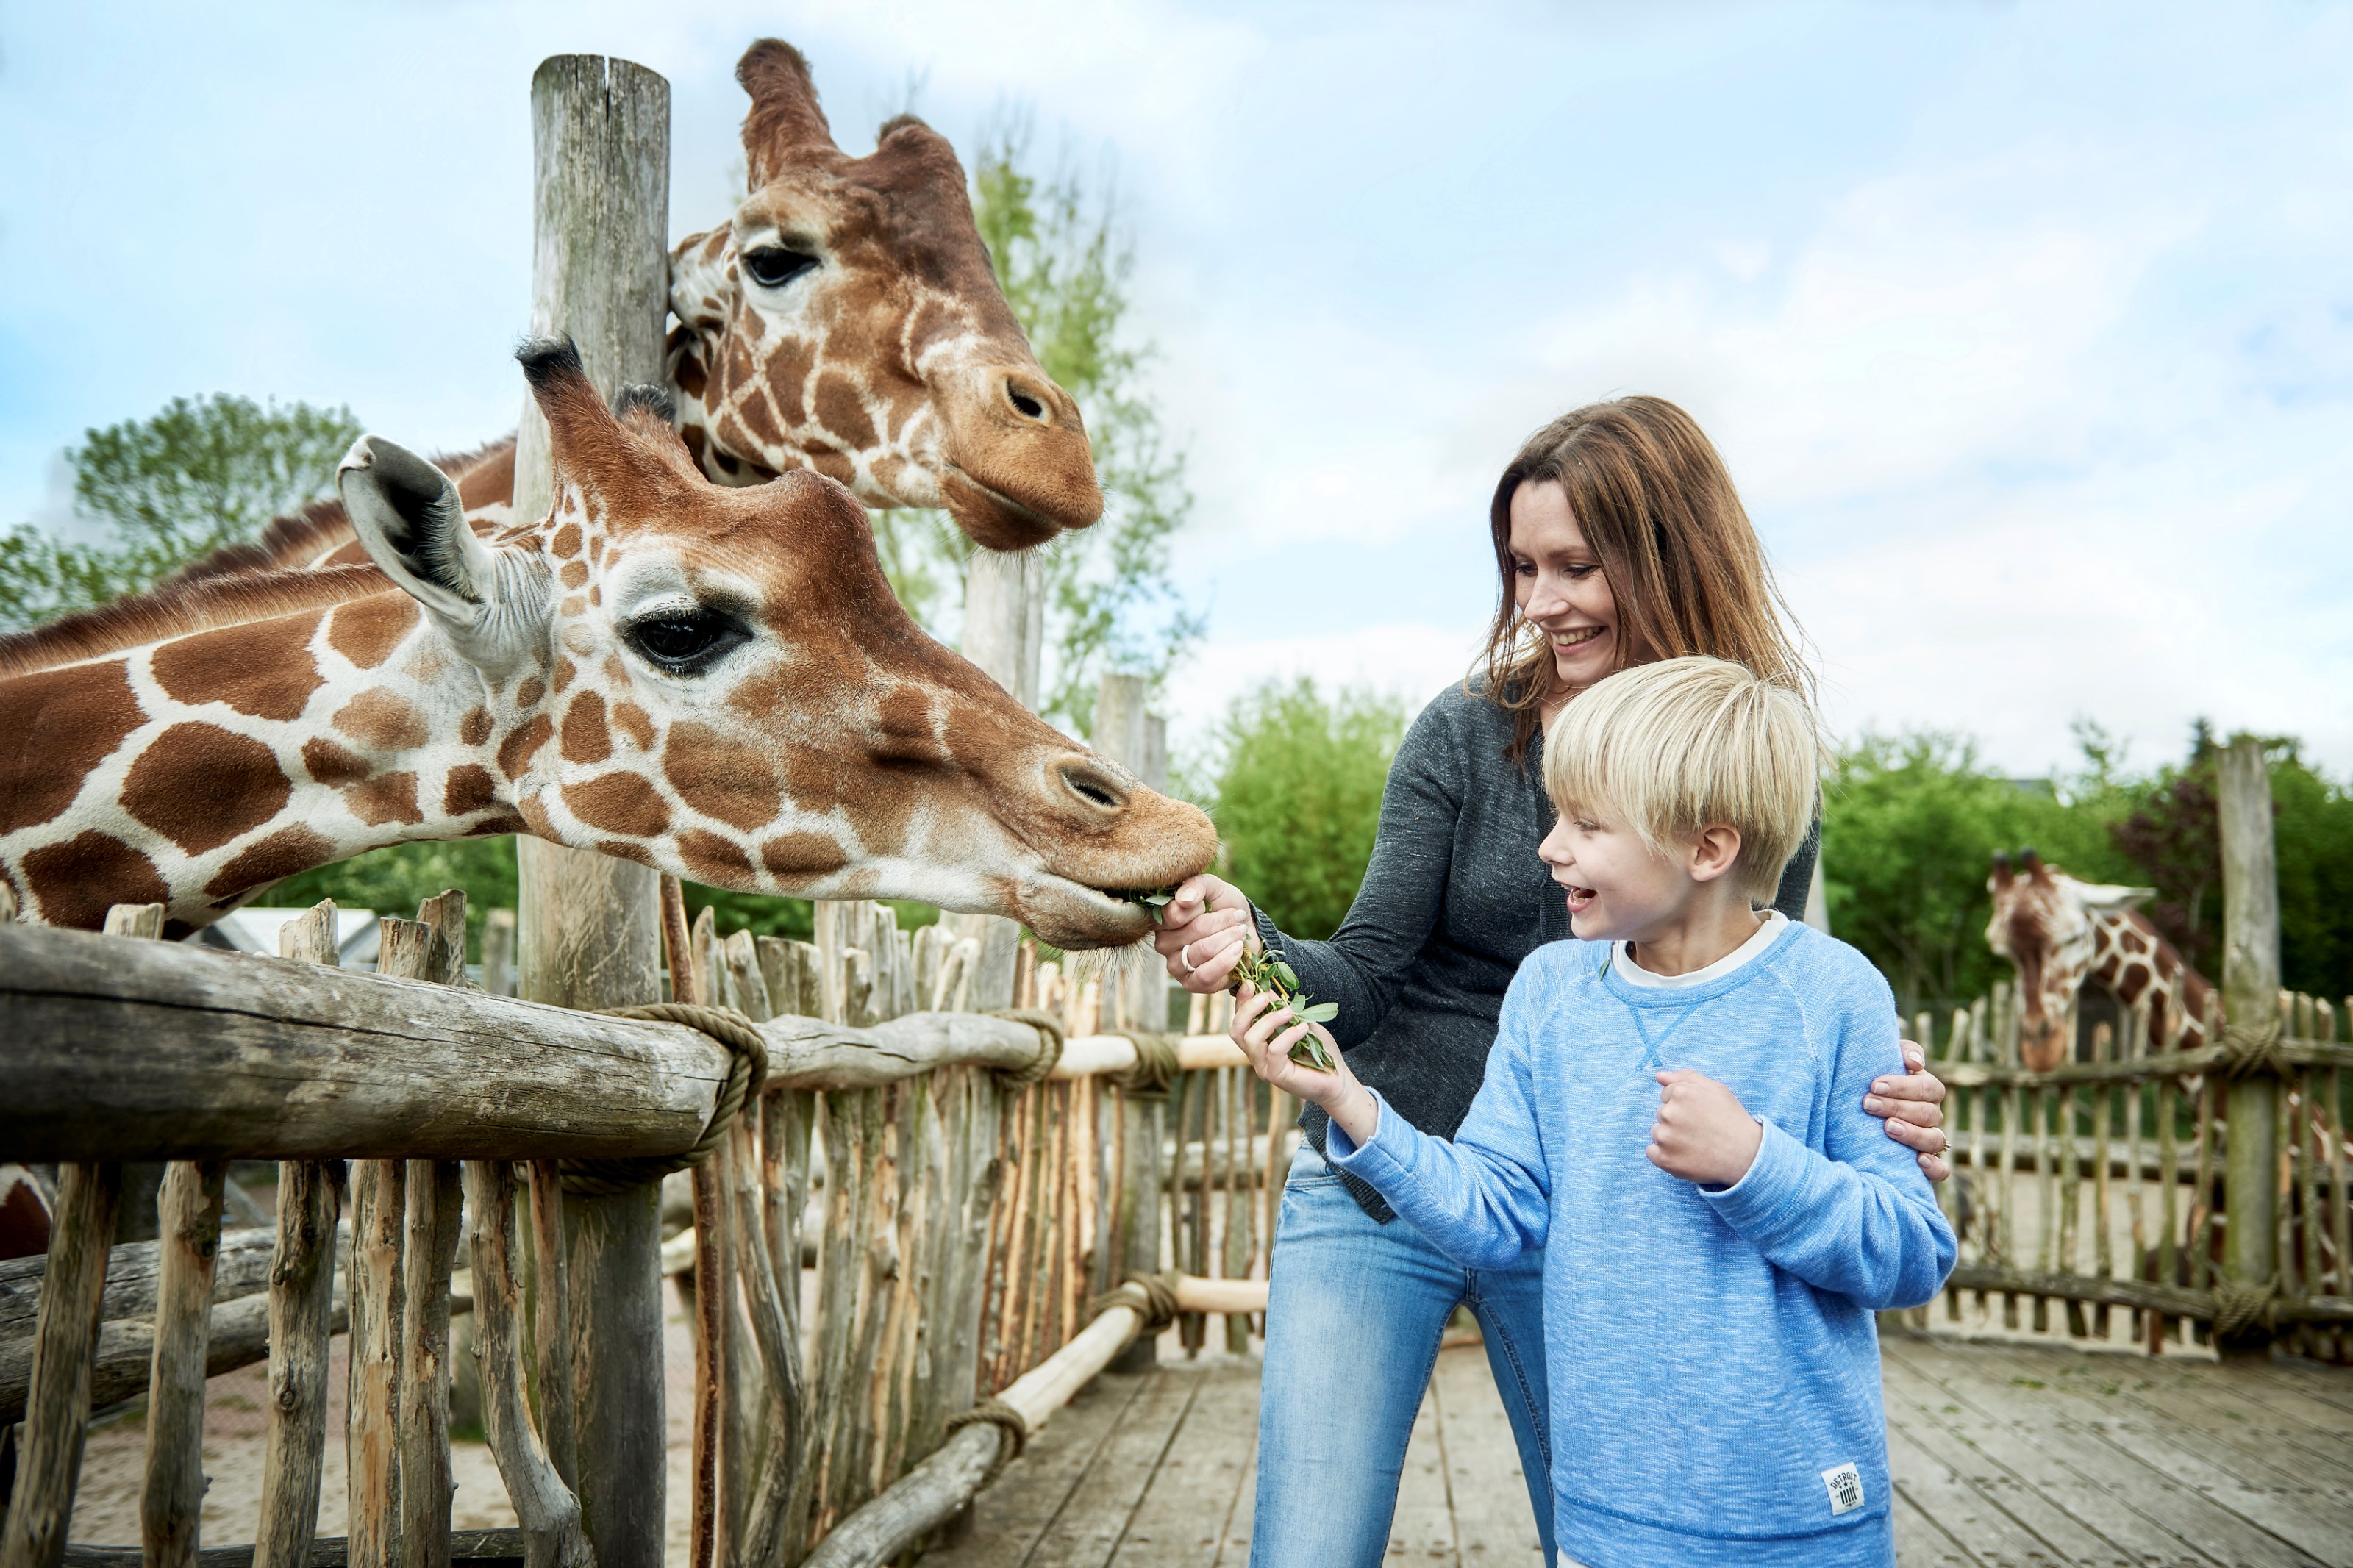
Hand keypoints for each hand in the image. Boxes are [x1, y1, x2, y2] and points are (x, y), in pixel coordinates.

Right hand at [1151, 873, 1258, 993]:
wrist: (1246, 931)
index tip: (1211, 903)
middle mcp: (1163, 943)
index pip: (1174, 913)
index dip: (1199, 905)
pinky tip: (1238, 948)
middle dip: (1223, 921)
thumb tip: (1185, 899)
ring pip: (1204, 950)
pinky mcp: (1191, 983)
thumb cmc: (1225, 907)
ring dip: (1229, 937)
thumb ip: (1197, 885)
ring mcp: (1175, 965)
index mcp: (1162, 919)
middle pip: (1195, 930)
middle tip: (1237, 917)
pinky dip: (1227, 959)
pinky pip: (1206, 974)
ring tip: (1240, 931)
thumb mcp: (1214, 888)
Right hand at [1232, 982, 1368, 1133]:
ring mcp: (1264, 1066)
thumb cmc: (1318, 1050)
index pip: (1240, 1020)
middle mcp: (1256, 1054)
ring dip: (1268, 1020)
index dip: (1241, 1001)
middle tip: (1265, 997)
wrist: (1337, 1078)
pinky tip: (1303, 1028)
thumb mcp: (1300, 1022)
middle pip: (1236, 1030)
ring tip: (1289, 1012)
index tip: (1250, 984)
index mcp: (1259, 1040)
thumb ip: (1282, 1009)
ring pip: (1251, 1040)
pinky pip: (1274, 1050)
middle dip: (1247, 1009)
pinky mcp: (1276, 1075)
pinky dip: (1288, 1035)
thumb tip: (1265, 990)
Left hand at [1647, 1069, 1762, 1186]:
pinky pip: (1652, 1152)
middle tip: (1700, 1130)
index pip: (1667, 1095)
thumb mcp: (1715, 1089)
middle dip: (1676, 1120)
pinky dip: (1664, 1155)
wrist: (1746, 1156)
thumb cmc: (1732, 1120)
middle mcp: (1669, 1113)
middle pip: (1661, 1114)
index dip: (1684, 1105)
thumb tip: (1659, 1076)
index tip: (1699, 1114)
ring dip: (1670, 1138)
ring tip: (1694, 1144)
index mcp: (1680, 1093)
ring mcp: (1665, 1137)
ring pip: (1657, 1133)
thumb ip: (1685, 1078)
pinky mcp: (1664, 1159)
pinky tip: (1684, 1156)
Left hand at [1864, 1041, 1949, 1182]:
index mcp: (1926, 1091)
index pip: (1928, 1088)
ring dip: (1913, 1134)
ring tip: (1888, 1128)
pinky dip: (1934, 1167)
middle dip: (1897, 1107)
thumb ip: (1901, 1052)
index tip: (1874, 1085)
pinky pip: (1942, 1170)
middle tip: (1868, 1104)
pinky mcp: (1926, 1164)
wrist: (1850, 1116)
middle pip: (1928, 1113)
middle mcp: (1931, 1115)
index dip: (1904, 1087)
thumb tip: (1915, 1062)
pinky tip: (1918, 1160)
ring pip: (1935, 1140)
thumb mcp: (1883, 1061)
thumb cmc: (1870, 1082)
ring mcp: (1929, 1140)